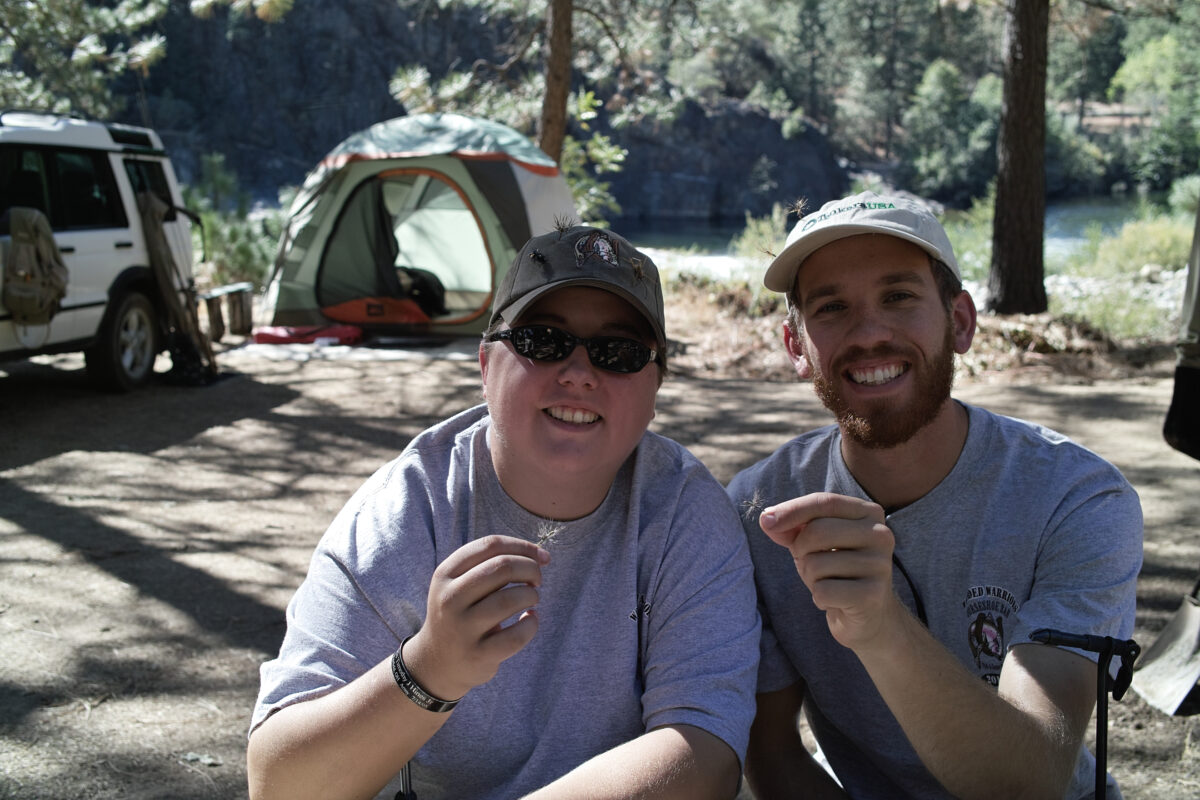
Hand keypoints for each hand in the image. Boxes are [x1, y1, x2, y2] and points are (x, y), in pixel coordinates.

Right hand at [405, 535, 549, 700]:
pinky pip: (516, 635)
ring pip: (510, 599)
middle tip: (536, 580)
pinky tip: (529, 620)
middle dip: (531, 569)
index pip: (490, 545)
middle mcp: (450, 598)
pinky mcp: (478, 655)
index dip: (523, 546)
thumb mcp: (460, 584)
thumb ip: (492, 565)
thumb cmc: (462, 613)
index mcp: (445, 574)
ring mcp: (462, 628)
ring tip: (531, 600)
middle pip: (502, 567)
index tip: (541, 557)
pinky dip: (532, 624)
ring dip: (532, 596)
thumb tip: (542, 556)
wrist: (437, 662)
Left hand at [759, 493, 897, 651]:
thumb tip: (767, 520)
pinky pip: (823, 591)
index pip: (825, 502)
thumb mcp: (812, 543)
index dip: (792, 510)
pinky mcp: (873, 594)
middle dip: (800, 550)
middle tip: (810, 563)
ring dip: (810, 577)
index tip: (766, 520)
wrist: (869, 615)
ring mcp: (880, 565)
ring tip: (827, 583)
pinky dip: (819, 598)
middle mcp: (881, 534)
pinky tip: (834, 600)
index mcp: (868, 513)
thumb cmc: (836, 570)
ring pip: (816, 563)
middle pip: (818, 531)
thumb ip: (790, 527)